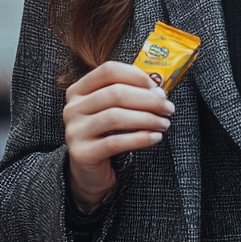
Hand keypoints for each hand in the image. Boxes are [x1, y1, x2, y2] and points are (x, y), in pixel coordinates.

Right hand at [63, 61, 173, 211]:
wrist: (88, 170)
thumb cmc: (104, 134)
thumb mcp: (110, 110)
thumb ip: (127, 94)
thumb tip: (158, 90)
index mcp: (78, 91)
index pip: (108, 71)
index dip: (136, 76)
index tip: (157, 88)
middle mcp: (72, 108)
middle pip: (114, 94)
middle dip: (148, 100)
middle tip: (168, 108)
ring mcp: (74, 131)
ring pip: (115, 117)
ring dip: (146, 119)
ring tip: (164, 124)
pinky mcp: (82, 153)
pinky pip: (115, 142)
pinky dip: (139, 139)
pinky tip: (155, 138)